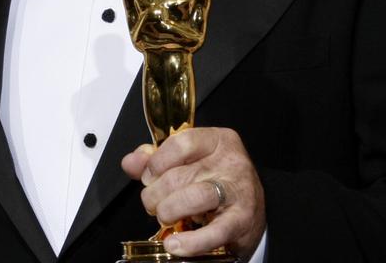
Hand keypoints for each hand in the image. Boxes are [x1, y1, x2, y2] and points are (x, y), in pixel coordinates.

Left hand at [121, 128, 264, 258]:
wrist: (255, 211)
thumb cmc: (217, 182)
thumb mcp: (191, 163)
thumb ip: (158, 160)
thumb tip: (131, 162)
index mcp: (218, 141)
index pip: (181, 142)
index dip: (156, 162)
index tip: (149, 176)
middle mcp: (231, 163)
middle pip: (180, 175)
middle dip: (155, 193)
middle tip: (153, 203)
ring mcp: (237, 192)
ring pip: (195, 197)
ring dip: (169, 211)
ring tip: (164, 218)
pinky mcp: (241, 221)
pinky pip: (213, 232)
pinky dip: (190, 242)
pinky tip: (175, 244)